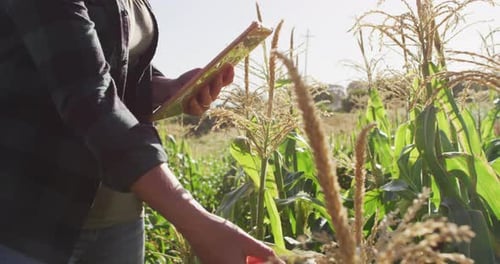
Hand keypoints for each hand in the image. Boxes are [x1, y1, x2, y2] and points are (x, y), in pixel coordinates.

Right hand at [131, 164, 282, 263]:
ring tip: (252, 249)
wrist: (196, 227)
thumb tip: (280, 261)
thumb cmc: (221, 233)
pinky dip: (240, 260)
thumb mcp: (247, 241)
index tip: (276, 259)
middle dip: (259, 262)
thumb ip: (264, 253)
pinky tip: (242, 249)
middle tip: (267, 254)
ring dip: (249, 261)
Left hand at [183, 64, 233, 115]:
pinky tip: (192, 99)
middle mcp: (212, 95)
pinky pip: (197, 110)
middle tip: (217, 74)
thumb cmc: (187, 80)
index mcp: (215, 84)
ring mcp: (204, 104)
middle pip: (216, 90)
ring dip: (206, 93)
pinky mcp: (195, 111)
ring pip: (207, 100)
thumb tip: (217, 68)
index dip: (229, 74)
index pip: (226, 80)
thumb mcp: (198, 73)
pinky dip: (194, 104)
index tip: (229, 65)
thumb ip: (208, 71)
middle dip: (217, 82)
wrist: (173, 90)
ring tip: (203, 86)